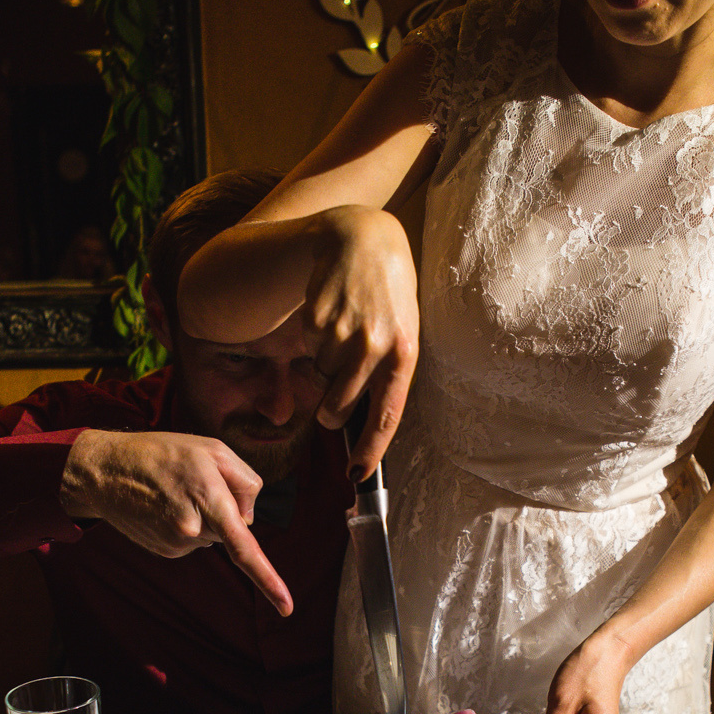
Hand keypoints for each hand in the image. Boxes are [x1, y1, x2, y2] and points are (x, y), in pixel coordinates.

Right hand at [61, 429, 292, 615]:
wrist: (105, 470)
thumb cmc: (163, 452)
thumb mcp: (213, 449)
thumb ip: (246, 481)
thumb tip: (248, 521)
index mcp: (209, 500)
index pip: (245, 549)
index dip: (268, 580)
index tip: (287, 608)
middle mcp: (193, 530)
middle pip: (232, 529)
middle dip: (223, 508)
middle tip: (191, 482)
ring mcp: (178, 544)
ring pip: (212, 535)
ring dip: (202, 514)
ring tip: (173, 492)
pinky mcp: (167, 551)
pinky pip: (195, 540)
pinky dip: (187, 523)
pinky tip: (165, 506)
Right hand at [306, 205, 418, 476]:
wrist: (364, 239)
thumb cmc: (389, 294)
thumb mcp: (404, 331)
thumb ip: (388, 373)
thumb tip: (365, 421)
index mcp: (404, 354)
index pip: (387, 416)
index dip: (370, 450)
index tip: (356, 474)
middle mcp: (375, 347)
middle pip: (339, 408)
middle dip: (331, 410)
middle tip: (336, 392)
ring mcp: (343, 333)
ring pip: (320, 378)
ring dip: (325, 365)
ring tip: (345, 331)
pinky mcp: (318, 320)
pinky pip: (308, 349)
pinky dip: (315, 339)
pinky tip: (333, 313)